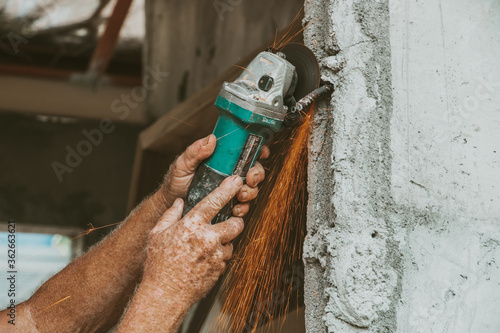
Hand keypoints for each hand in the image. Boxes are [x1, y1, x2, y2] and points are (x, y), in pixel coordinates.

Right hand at [143, 175, 244, 310]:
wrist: (164, 295)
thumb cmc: (158, 265)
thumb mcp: (157, 234)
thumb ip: (170, 215)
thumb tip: (179, 203)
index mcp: (192, 225)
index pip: (215, 201)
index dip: (228, 188)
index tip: (236, 181)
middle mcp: (207, 238)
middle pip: (236, 223)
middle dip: (236, 220)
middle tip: (229, 221)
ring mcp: (216, 255)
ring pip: (231, 242)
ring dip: (224, 242)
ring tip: (207, 246)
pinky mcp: (219, 269)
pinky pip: (225, 258)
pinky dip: (218, 257)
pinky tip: (203, 260)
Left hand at [157, 134, 268, 213]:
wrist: (171, 205)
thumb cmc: (176, 182)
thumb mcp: (183, 164)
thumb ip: (194, 151)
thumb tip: (211, 139)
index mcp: (222, 159)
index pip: (244, 151)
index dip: (257, 150)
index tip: (262, 153)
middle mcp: (229, 173)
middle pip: (254, 170)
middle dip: (257, 174)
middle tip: (250, 179)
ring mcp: (230, 190)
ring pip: (252, 188)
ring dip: (251, 192)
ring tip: (241, 196)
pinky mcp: (228, 205)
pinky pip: (243, 206)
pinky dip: (243, 208)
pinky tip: (236, 209)